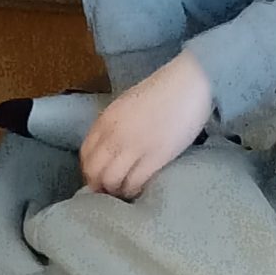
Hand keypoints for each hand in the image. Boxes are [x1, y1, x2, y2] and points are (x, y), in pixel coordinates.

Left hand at [81, 52, 214, 197]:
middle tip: (110, 190)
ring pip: (111, 181)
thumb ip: (113, 124)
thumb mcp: (127, 104)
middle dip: (99, 185)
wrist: (189, 83)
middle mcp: (115, 135)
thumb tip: (107, 148)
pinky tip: (139, 189)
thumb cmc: (162, 91)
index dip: (90, 170)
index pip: (86, 154)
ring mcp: (134, 147)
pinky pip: (134, 182)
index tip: (98, 177)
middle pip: (94, 172)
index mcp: (106, 119)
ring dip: (116, 191)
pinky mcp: (155, 157)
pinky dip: (133, 190)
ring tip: (125, 191)